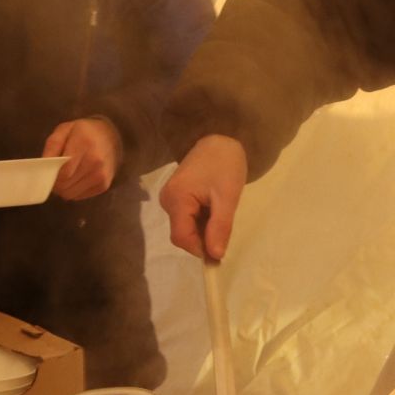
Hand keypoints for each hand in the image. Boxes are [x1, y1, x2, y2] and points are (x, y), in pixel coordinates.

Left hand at [44, 117, 120, 200]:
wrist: (110, 136)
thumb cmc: (83, 132)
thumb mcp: (64, 130)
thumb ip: (52, 146)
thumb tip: (43, 166)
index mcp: (84, 144)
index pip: (63, 172)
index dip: (52, 175)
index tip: (49, 171)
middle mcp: (96, 161)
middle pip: (66, 185)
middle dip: (56, 183)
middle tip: (54, 175)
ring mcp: (101, 175)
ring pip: (71, 194)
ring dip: (63, 188)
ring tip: (64, 176)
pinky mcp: (104, 185)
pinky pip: (79, 196)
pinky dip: (73, 190)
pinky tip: (75, 178)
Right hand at [159, 134, 247, 260]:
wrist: (219, 139)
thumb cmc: (225, 164)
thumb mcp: (227, 197)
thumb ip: (220, 227)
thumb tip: (215, 256)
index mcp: (176, 199)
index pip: (182, 237)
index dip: (199, 250)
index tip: (220, 254)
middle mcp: (166, 200)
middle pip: (182, 234)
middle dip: (203, 239)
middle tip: (225, 232)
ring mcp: (169, 198)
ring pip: (184, 228)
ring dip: (203, 230)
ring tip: (220, 216)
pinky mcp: (175, 197)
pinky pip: (186, 218)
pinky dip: (200, 221)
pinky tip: (213, 211)